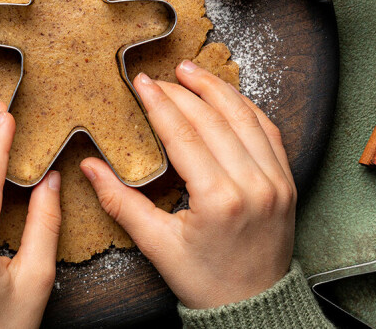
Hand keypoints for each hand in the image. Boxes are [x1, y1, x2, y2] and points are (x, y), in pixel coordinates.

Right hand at [81, 61, 296, 309]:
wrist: (253, 306)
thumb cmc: (205, 280)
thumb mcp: (156, 245)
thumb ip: (120, 201)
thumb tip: (88, 166)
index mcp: (219, 200)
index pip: (185, 135)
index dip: (160, 103)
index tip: (141, 82)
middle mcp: (254, 185)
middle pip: (214, 120)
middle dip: (183, 91)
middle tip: (159, 76)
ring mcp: (276, 182)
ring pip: (246, 118)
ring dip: (218, 89)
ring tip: (192, 71)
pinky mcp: (287, 182)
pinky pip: (270, 132)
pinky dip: (247, 108)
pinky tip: (227, 96)